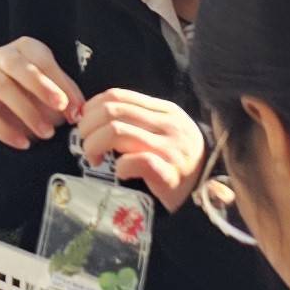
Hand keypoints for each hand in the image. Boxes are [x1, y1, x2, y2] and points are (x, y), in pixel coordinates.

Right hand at [0, 35, 82, 148]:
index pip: (42, 60)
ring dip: (26, 112)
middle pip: (16, 65)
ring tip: (47, 133)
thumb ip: (69, 96)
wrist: (11, 99)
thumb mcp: (57, 87)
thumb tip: (79, 113)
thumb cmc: (41, 90)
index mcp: (26, 47)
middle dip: (40, 86)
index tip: (75, 107)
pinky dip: (4, 130)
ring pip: (0, 86)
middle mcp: (2, 56)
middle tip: (60, 108)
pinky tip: (24, 144)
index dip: (60, 83)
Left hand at [75, 86, 208, 203]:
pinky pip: (134, 161)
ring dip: (94, 145)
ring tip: (94, 158)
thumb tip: (93, 113)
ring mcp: (170, 149)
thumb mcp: (162, 132)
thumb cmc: (175, 162)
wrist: (204, 194)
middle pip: (112, 112)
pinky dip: (119, 166)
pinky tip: (120, 172)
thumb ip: (136, 119)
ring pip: (116, 132)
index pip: (118, 95)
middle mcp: (169, 125)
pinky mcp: (169, 174)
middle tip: (85, 143)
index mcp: (166, 110)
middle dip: (88, 127)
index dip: (92, 107)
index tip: (84, 123)